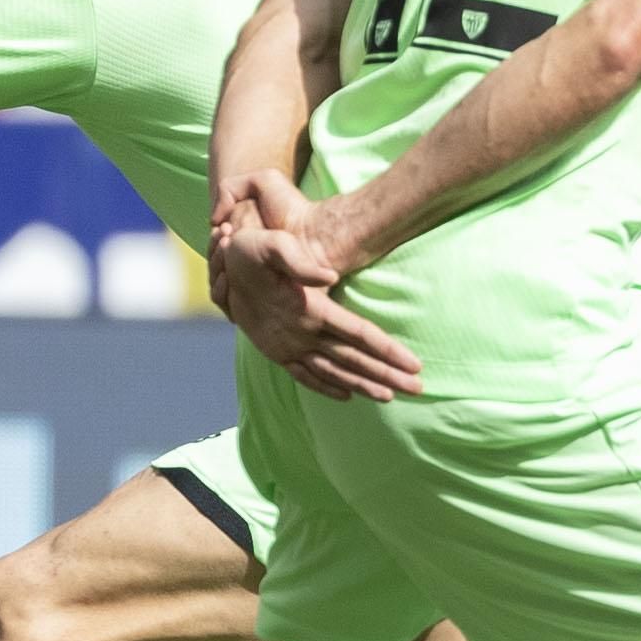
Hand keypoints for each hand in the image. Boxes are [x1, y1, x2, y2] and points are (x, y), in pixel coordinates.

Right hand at [217, 175, 419, 401]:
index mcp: (309, 310)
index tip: (415, 364)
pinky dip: (327, 387)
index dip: (389, 350)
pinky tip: (347, 396)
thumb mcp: (273, 244)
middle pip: (354, 360)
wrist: (221, 268)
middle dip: (388, 376)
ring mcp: (288, 347)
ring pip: (334, 372)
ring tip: (392, 397)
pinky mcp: (277, 353)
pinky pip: (306, 376)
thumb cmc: (252, 250)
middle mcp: (301, 335)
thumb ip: (301, 260)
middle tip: (419, 390)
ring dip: (364, 385)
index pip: (359, 335)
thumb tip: (330, 277)